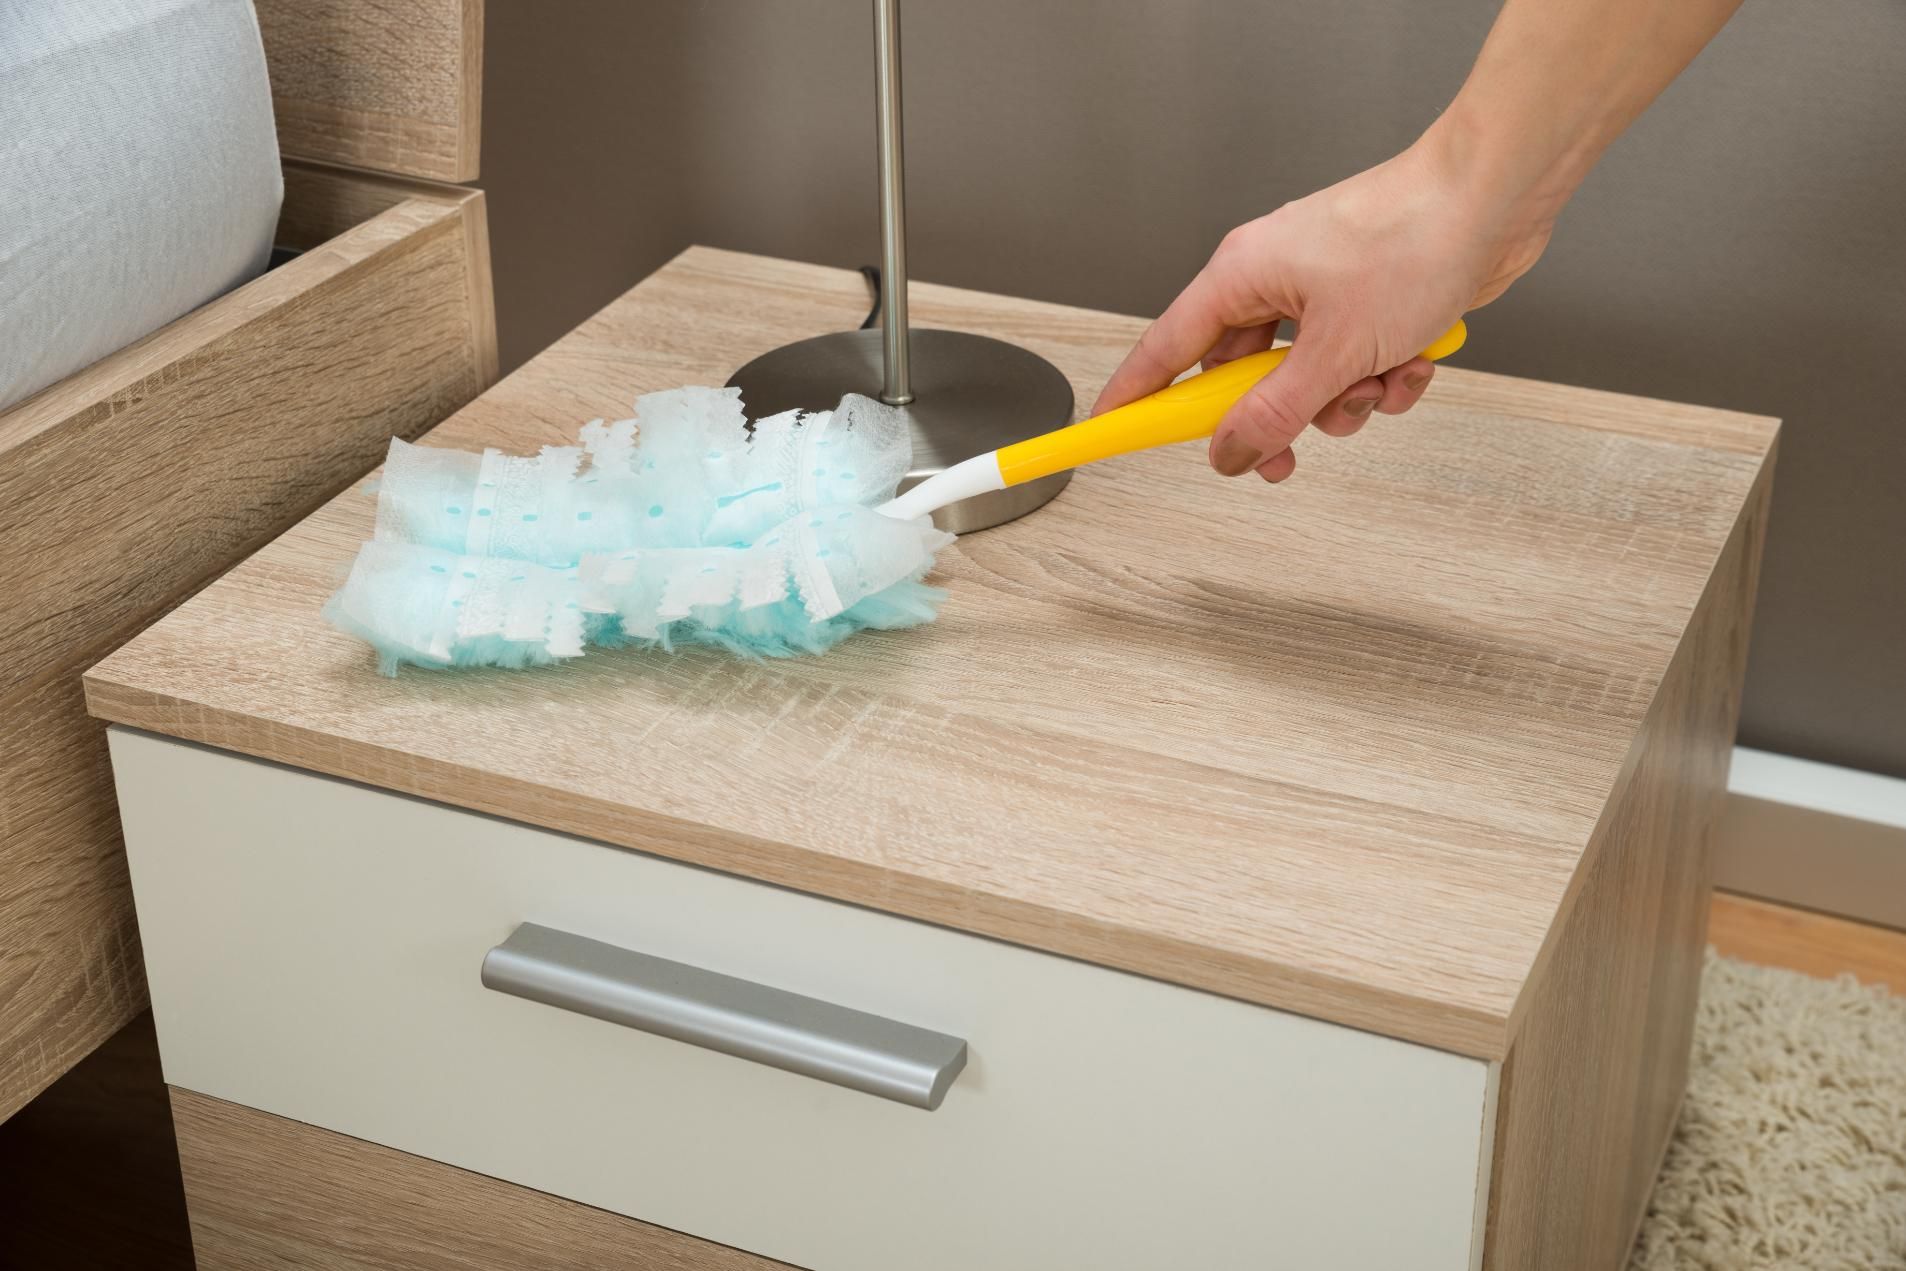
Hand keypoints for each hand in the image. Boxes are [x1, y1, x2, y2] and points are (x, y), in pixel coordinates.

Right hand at [1093, 139, 1553, 481]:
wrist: (1496, 197)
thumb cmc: (1412, 239)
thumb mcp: (1333, 351)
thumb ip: (1274, 412)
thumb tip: (1228, 452)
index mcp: (1241, 275)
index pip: (1165, 349)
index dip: (1135, 395)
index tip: (1108, 430)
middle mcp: (1275, 280)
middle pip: (1241, 377)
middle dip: (1276, 420)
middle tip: (1285, 458)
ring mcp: (1325, 290)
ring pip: (1308, 380)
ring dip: (1346, 401)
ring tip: (1381, 382)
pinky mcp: (1372, 302)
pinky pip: (1356, 365)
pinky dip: (1384, 376)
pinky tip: (1416, 360)